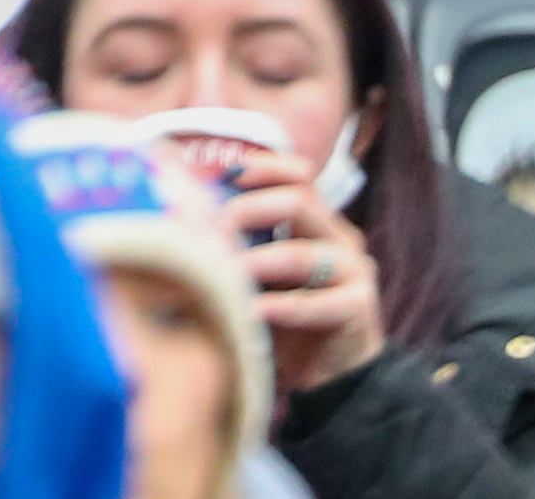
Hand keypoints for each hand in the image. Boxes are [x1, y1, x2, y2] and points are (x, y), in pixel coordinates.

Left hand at [217, 146, 386, 392]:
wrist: (325, 369)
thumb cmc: (278, 309)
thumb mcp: (254, 265)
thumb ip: (232, 237)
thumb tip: (174, 207)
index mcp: (312, 218)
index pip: (295, 173)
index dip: (258, 166)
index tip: (213, 172)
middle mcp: (336, 236)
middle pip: (299, 200)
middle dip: (249, 208)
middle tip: (212, 229)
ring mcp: (352, 270)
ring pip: (307, 252)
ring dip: (262, 260)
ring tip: (230, 270)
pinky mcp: (359, 308)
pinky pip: (324, 303)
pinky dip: (287, 307)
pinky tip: (257, 310)